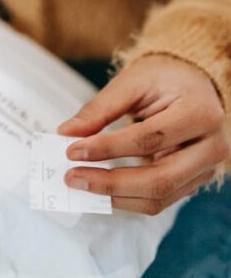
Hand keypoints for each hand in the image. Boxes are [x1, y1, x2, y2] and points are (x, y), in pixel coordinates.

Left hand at [56, 54, 229, 214]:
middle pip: (159, 179)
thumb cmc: (165, 78)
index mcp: (199, 113)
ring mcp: (205, 169)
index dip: (108, 148)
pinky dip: (127, 198)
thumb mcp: (133, 81)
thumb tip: (68, 132)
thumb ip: (101, 108)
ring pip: (159, 197)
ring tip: (82, 183)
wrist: (194, 83)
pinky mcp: (193, 181)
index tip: (73, 150)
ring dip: (115, 196)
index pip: (148, 139)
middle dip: (111, 183)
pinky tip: (101, 188)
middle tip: (72, 177)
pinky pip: (159, 199)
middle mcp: (210, 147)